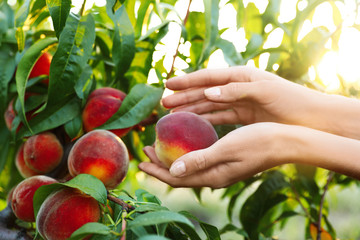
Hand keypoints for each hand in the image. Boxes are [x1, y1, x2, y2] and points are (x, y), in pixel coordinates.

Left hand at [138, 123, 288, 187]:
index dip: (158, 171)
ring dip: (174, 157)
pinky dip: (188, 152)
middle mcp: (216, 176)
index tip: (141, 160)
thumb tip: (172, 171)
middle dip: (162, 165)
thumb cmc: (258, 142)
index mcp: (214, 176)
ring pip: (191, 166)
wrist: (286, 141)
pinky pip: (202, 159)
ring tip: (162, 146)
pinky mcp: (228, 161)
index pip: (178, 178)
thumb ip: (200, 160)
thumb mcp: (226, 149)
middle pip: (182, 174)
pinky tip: (187, 141)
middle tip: (148, 150)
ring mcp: (223, 169)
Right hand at [163, 66, 324, 128]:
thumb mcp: (264, 92)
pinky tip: (194, 123)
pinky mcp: (244, 115)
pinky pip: (220, 116)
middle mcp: (237, 87)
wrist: (310, 117)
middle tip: (164, 104)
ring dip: (191, 109)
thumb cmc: (290, 100)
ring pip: (209, 105)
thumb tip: (208, 93)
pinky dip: (206, 119)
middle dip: (184, 97)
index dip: (187, 81)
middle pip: (205, 92)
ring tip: (174, 116)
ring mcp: (239, 102)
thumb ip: (236, 91)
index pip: (208, 77)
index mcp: (241, 76)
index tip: (167, 85)